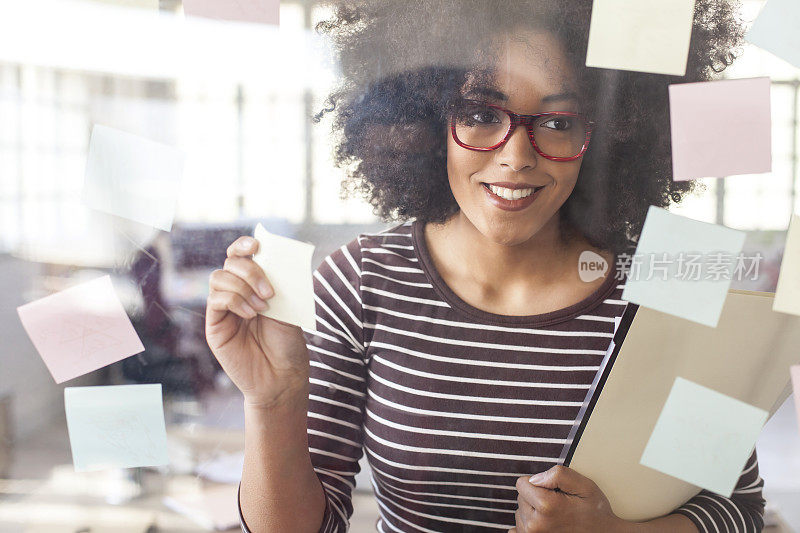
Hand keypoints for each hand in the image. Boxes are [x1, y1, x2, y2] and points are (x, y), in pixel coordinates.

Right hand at [205, 236, 310, 409]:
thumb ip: (278, 281)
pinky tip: (250, 314)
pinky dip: (234, 300)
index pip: (240, 255)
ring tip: (263, 307)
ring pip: (218, 277)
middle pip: (229, 262)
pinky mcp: (215, 325)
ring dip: (243, 286)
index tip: (257, 245)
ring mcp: (223, 308)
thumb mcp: (288, 306)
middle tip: (270, 291)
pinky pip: (216, 299)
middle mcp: (236, 292)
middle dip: (250, 270)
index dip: (244, 244)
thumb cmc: (288, 343)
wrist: (283, 376)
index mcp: (254, 284)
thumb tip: (272, 254)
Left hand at [509, 465, 628, 532]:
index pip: (521, 483)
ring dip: (533, 512)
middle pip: (520, 497)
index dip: (538, 483)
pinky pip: (516, 529)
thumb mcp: (584, 485)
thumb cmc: (595, 512)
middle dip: (535, 497)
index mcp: (546, 506)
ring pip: (520, 512)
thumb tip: (534, 479)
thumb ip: (558, 475)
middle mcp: (535, 525)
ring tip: (555, 517)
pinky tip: (543, 526)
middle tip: (557, 505)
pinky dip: (528, 525)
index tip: (553, 491)